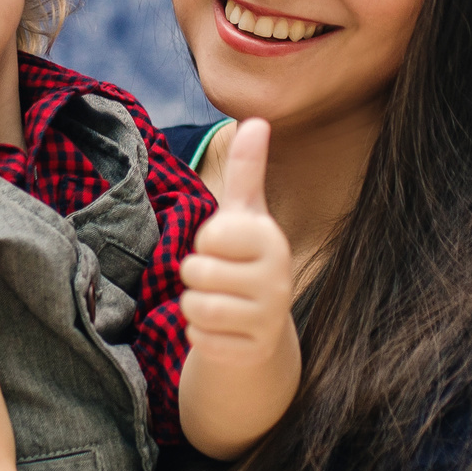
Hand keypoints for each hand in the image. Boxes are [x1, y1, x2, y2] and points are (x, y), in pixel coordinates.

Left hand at [180, 119, 295, 362]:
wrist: (261, 325)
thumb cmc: (243, 258)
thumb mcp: (243, 214)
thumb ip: (247, 170)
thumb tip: (257, 119)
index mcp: (272, 240)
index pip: (209, 236)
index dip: (205, 242)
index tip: (223, 248)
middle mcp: (278, 279)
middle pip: (195, 272)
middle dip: (194, 276)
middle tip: (217, 279)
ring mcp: (269, 319)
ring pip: (195, 308)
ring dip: (193, 306)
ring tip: (216, 301)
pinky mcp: (254, 351)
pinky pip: (200, 339)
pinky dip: (200, 334)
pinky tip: (221, 328)